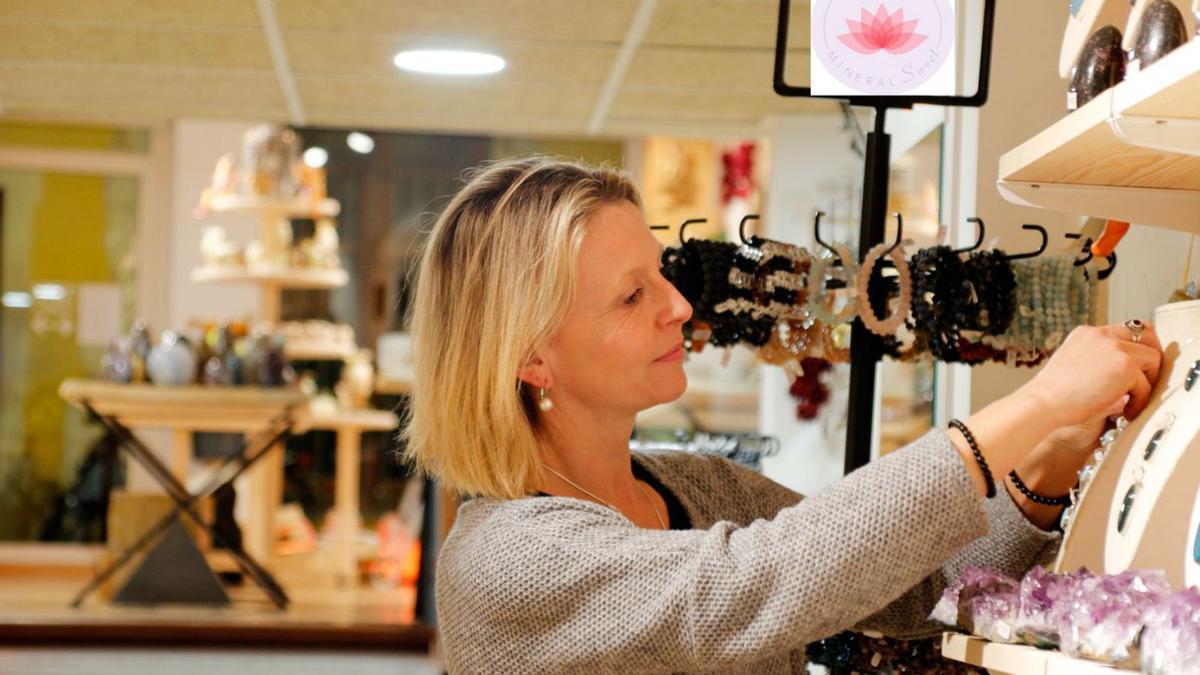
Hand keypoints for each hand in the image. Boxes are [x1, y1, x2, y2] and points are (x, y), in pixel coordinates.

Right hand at [1019, 323, 1161, 428]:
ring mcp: (1114, 348)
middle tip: (1144, 384)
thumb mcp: (1074, 368)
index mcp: (1086, 334)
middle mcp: (1101, 334)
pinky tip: (1124, 411)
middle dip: (1150, 360)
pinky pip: (1145, 384)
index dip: (1135, 349)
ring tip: (1132, 402)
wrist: (1042, 403)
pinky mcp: (1125, 365)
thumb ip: (1097, 364)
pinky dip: (1139, 401)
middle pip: (1146, 334)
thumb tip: (1125, 380)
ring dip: (1146, 382)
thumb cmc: (1052, 395)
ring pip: (1152, 359)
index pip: (1124, 330)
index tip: (1136, 370)